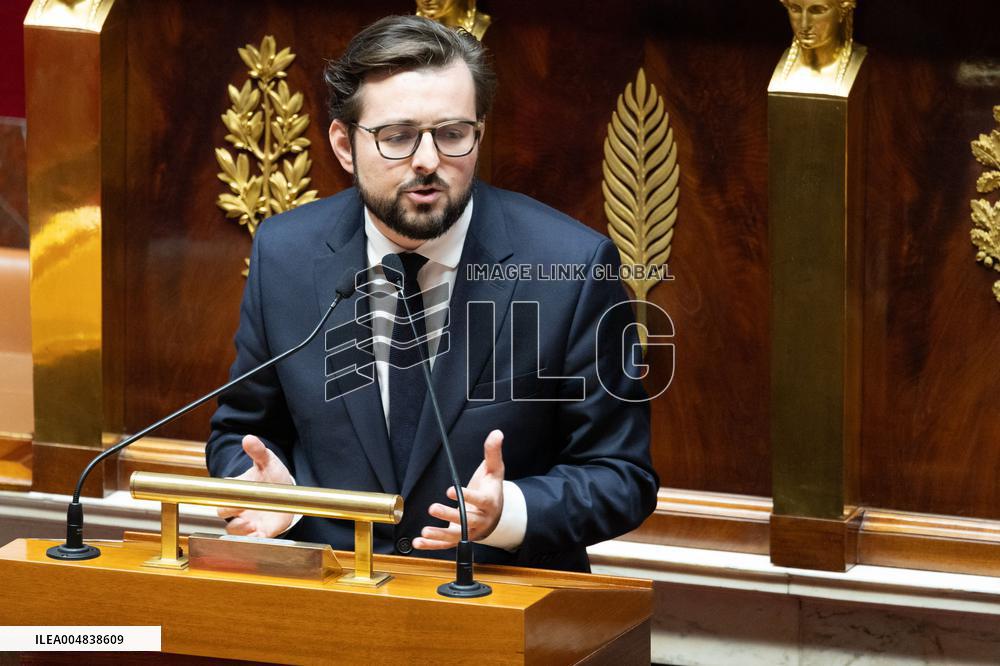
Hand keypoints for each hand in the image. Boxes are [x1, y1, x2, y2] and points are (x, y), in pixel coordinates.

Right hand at [218, 435, 294, 537]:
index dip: (223, 492)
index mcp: (234, 488)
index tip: (229, 489)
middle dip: (228, 510)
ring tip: (249, 524)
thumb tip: (249, 438)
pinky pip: (251, 540)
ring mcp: (247, 520)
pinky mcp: (260, 531)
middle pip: (223, 511)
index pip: (221, 491)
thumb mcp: (267, 462)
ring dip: (239, 529)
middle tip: (238, 507)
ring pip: (233, 530)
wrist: (287, 492)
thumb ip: (258, 451)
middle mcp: (236, 506)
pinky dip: (253, 539)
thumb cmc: (272, 476)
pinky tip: (259, 533)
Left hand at [413, 430, 504, 549]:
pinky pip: (446, 544)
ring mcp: (470, 531)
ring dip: (439, 535)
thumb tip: (496, 433)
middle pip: (466, 520)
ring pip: (455, 536)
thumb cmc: (492, 489)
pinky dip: (432, 545)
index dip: (467, 496)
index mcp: (489, 502)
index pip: (480, 500)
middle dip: (449, 515)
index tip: (452, 490)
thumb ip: (492, 452)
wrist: (495, 513)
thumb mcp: (494, 470)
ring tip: (425, 531)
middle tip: (433, 508)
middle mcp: (480, 520)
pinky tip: (419, 542)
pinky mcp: (459, 537)